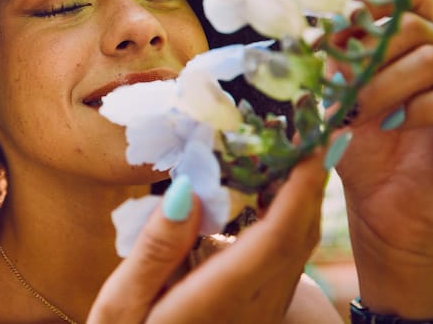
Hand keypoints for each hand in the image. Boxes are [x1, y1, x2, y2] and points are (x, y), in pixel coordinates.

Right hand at [89, 154, 328, 323]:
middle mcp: (254, 306)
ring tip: (293, 149)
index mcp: (220, 298)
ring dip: (303, 198)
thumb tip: (186, 190)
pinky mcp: (258, 315)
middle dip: (310, 181)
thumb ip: (155, 249)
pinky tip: (271, 195)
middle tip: (309, 128)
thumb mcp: (123, 306)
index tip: (309, 142)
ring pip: (298, 250)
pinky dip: (289, 220)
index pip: (276, 236)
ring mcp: (261, 313)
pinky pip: (286, 261)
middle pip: (298, 237)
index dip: (299, 188)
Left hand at [333, 0, 432, 316]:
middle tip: (343, 86)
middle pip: (416, 26)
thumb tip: (333, 23)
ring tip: (359, 113)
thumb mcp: (341, 98)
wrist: (381, 215)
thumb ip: (341, 60)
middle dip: (371, 52)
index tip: (344, 15)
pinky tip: (396, 125)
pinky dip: (424, 107)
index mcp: (421, 48)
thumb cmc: (361, 154)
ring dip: (387, 84)